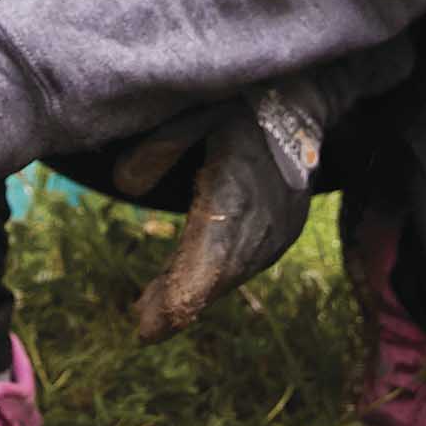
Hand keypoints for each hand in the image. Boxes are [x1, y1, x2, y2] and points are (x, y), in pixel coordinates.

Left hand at [116, 86, 321, 341]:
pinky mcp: (284, 228)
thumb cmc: (238, 100)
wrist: (302, 95)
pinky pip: (246, 260)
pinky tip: (185, 281)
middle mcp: (265, 218)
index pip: (209, 259)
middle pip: (217, 274)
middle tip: (143, 325)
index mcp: (240, 189)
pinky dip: (214, 275)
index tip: (147, 329)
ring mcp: (280, 226)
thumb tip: (123, 186)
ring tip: (154, 309)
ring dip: (195, 290)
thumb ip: (158, 147)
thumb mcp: (194, 110)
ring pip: (232, 271)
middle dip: (178, 300)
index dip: (178, 296)